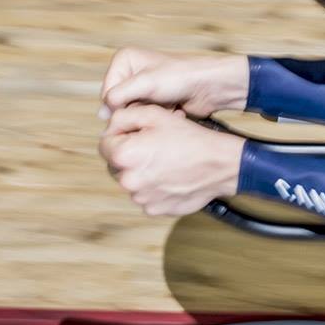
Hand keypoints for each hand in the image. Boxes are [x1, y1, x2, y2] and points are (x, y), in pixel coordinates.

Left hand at [99, 105, 244, 216]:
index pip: (104, 144)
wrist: (220, 164)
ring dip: (142, 172)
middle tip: (154, 147)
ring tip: (165, 162)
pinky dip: (154, 188)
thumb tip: (110, 126)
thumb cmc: (190, 139)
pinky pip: (146, 196)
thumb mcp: (155, 114)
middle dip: (130, 155)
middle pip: (116, 165)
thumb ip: (123, 116)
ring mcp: (141, 198)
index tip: (137, 134)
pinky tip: (170, 176)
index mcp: (124, 155)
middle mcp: (128, 180)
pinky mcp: (155, 209)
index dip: (119, 135)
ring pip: (132, 181)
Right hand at [100, 48, 249, 117]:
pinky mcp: (154, 100)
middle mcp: (130, 72)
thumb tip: (102, 114)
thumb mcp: (146, 84)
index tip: (139, 104)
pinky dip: (156, 116)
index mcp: (124, 60)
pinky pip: (145, 115)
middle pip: (118, 103)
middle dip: (136, 109)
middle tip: (156, 105)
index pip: (107, 92)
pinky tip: (173, 111)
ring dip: (147, 113)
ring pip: (132, 111)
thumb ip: (118, 96)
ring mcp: (142, 87)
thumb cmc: (182, 77)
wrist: (210, 86)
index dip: (120, 104)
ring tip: (167, 106)